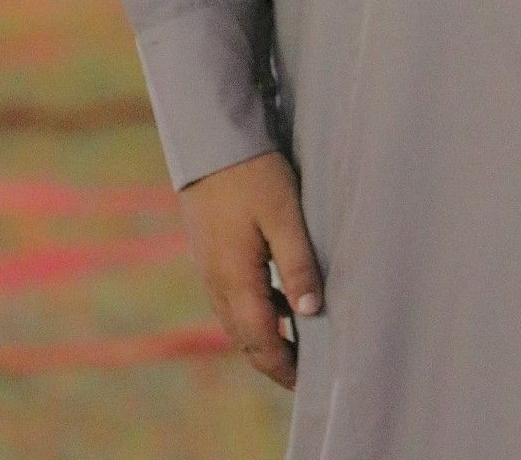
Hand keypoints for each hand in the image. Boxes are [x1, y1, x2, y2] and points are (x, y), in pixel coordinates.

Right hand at [177, 150, 323, 388]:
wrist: (209, 140)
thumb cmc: (251, 173)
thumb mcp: (284, 214)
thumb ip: (298, 262)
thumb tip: (311, 310)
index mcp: (235, 280)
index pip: (259, 341)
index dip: (282, 365)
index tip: (305, 379)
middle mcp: (216, 282)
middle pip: (244, 336)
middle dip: (273, 356)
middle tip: (304, 366)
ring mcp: (209, 268)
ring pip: (236, 318)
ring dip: (263, 333)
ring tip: (296, 335)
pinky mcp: (209, 252)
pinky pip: (230, 296)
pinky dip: (253, 308)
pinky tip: (276, 296)